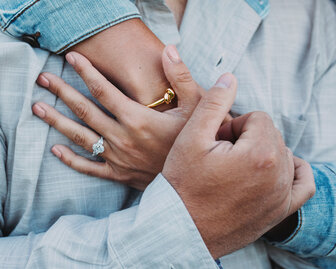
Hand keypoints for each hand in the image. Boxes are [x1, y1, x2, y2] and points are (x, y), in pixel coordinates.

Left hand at [33, 45, 202, 189]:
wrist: (198, 180)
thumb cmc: (198, 140)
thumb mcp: (197, 107)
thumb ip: (182, 78)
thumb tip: (169, 50)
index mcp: (138, 119)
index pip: (104, 90)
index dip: (86, 72)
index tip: (71, 58)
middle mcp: (122, 137)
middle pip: (85, 111)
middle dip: (62, 92)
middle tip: (42, 79)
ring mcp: (117, 157)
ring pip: (81, 137)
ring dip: (57, 121)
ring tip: (37, 108)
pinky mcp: (119, 174)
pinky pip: (89, 168)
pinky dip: (71, 159)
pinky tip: (55, 150)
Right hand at [162, 75, 315, 258]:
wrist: (179, 227)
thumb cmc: (182, 183)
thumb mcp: (191, 137)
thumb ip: (215, 103)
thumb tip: (230, 77)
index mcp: (260, 153)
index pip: (258, 118)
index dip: (233, 124)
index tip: (215, 140)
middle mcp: (278, 175)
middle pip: (271, 135)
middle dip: (247, 138)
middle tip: (220, 153)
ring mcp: (280, 196)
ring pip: (283, 154)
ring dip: (261, 152)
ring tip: (234, 164)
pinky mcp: (278, 211)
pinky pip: (303, 184)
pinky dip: (293, 171)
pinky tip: (275, 168)